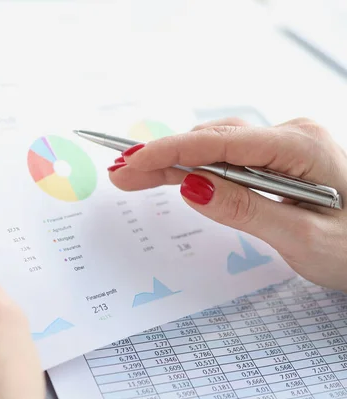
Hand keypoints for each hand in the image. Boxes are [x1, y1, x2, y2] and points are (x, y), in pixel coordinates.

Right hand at [109, 117, 346, 289]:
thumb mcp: (303, 238)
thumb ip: (245, 209)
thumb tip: (190, 186)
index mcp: (301, 146)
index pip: (220, 143)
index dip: (169, 151)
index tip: (130, 162)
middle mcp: (291, 135)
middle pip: (212, 141)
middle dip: (162, 157)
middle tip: (119, 173)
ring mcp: (286, 145)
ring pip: (217, 147)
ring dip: (174, 161)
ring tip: (134, 175)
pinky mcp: (281, 159)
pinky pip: (231, 158)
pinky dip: (198, 167)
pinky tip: (173, 173)